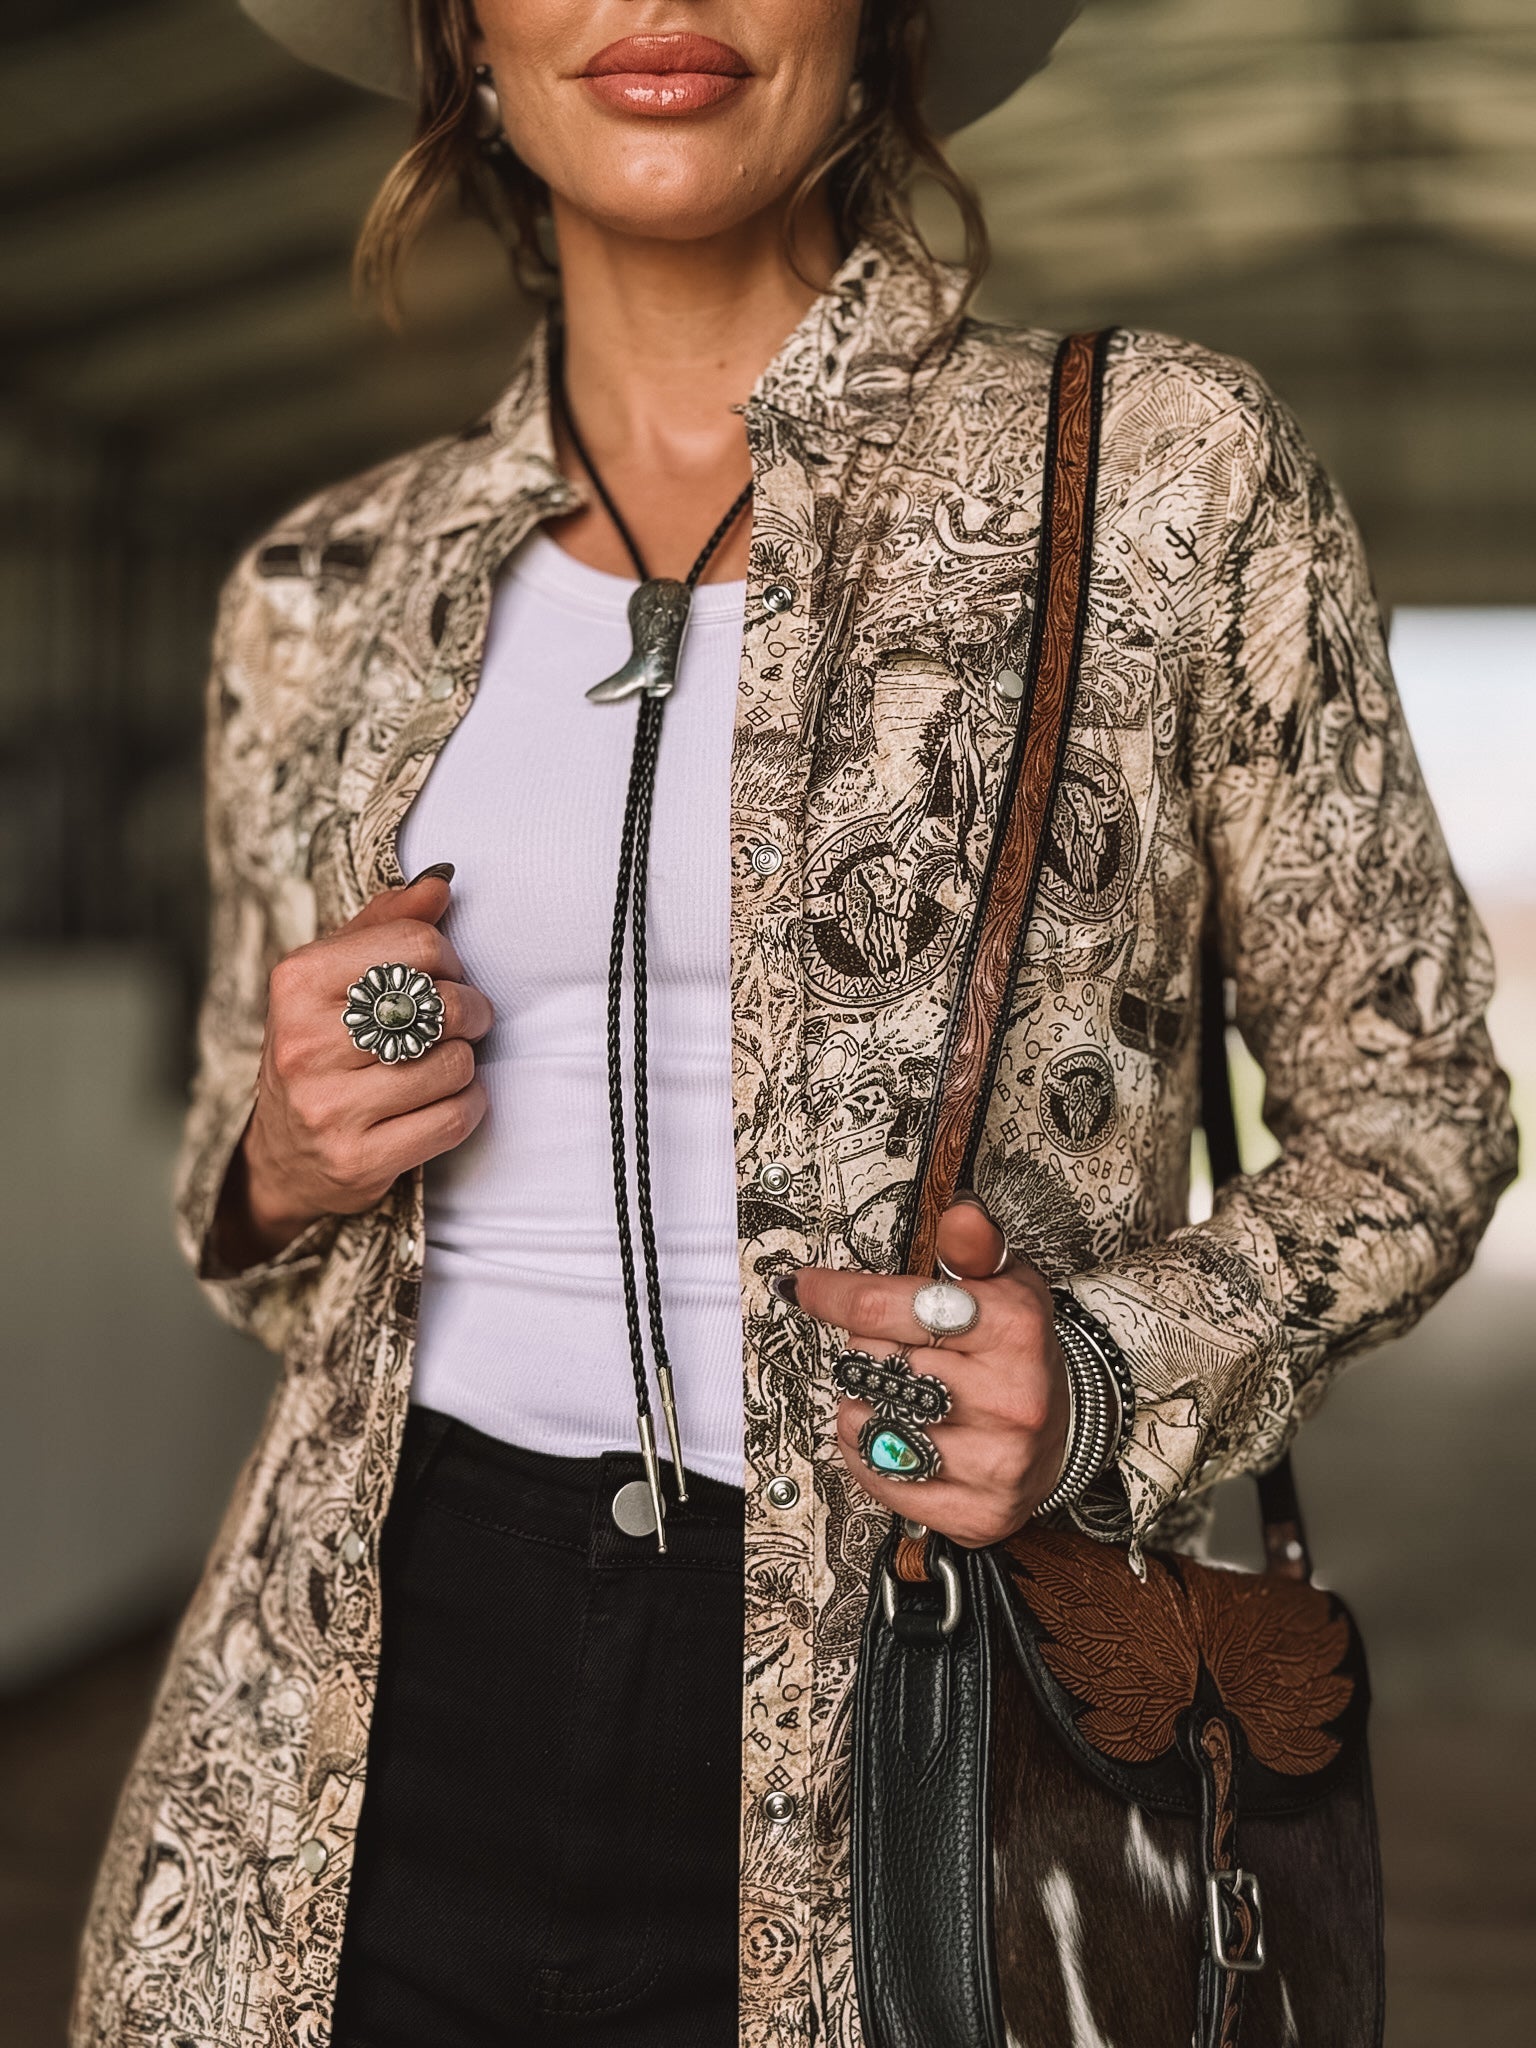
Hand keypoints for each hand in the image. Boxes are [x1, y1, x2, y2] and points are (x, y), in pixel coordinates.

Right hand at [216, 869, 492, 1265]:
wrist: (284, 1155)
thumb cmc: (320, 1049)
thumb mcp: (334, 976)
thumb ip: (386, 924)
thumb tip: (440, 882)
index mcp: (296, 981)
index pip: (416, 945)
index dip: (449, 959)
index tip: (443, 977)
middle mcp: (304, 1044)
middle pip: (441, 1005)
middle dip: (469, 1011)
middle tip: (462, 1021)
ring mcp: (328, 1108)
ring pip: (454, 1065)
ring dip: (467, 1064)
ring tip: (444, 1064)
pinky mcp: (357, 1160)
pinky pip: (453, 1119)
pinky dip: (468, 1106)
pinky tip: (447, 1101)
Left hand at [789, 1196, 1069, 1547]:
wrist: (1066, 1429)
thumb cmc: (1018, 1348)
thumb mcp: (1007, 1281)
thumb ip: (972, 1245)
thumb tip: (959, 1210)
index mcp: (1012, 1328)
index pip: (889, 1308)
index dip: (834, 1295)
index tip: (806, 1287)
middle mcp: (1009, 1398)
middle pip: (873, 1362)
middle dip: (870, 1349)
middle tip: (899, 1349)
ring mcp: (995, 1461)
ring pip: (869, 1422)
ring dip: (864, 1402)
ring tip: (898, 1391)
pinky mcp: (978, 1513)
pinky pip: (879, 1476)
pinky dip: (869, 1452)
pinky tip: (897, 1434)